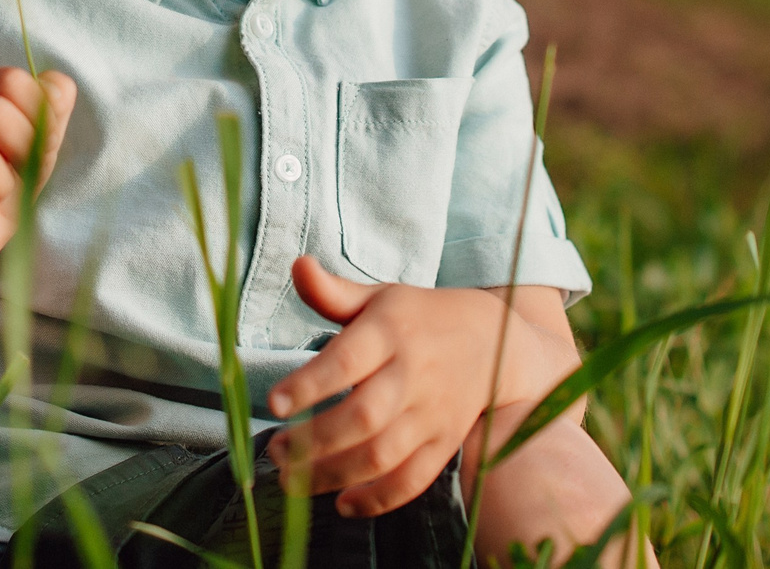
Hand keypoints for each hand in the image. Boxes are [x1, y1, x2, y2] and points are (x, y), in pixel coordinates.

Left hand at [265, 258, 577, 516]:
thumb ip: (333, 292)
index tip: (274, 404)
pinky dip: (378, 500)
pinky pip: (412, 480)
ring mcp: (431, 414)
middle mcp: (412, 375)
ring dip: (334, 475)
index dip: (310, 384)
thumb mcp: (379, 297)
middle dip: (314, 441)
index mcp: (390, 332)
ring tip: (292, 481)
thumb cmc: (419, 319)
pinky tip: (343, 504)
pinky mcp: (443, 445)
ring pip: (382, 455)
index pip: (347, 360)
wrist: (495, 344)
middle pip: (363, 417)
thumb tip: (297, 265)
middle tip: (274, 452)